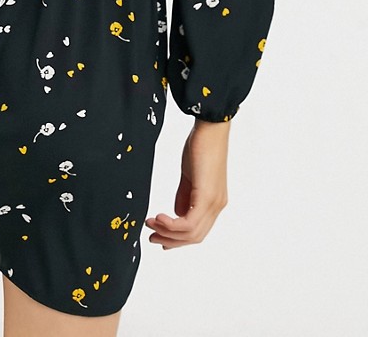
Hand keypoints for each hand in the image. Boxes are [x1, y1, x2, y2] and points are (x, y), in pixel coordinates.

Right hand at [145, 118, 229, 248]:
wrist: (210, 129)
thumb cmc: (201, 146)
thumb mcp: (189, 175)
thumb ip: (184, 196)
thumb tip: (176, 215)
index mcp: (213, 201)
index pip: (197, 230)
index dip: (178, 238)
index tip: (160, 237)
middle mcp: (216, 205)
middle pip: (194, 236)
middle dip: (170, 239)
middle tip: (151, 236)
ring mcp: (214, 203)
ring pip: (192, 233)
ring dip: (168, 232)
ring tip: (151, 224)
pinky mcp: (207, 197)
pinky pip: (189, 223)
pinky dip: (172, 225)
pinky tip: (159, 218)